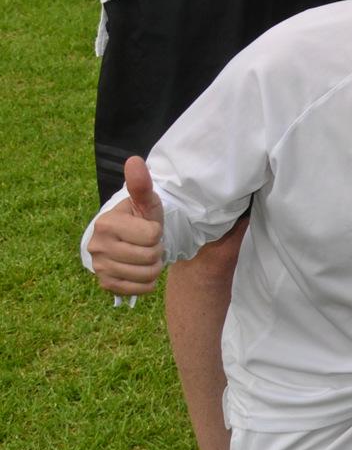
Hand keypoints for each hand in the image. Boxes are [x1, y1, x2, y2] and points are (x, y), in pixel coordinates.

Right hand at [89, 155, 166, 296]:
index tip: (148, 228)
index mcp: (106, 223)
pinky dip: (148, 282)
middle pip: (150, 256)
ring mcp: (99, 267)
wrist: (132, 240)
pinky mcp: (105, 284)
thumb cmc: (141, 218)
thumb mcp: (146, 201)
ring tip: (145, 255)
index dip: (157, 232)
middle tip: (148, 243)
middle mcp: (97, 246)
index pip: (152, 235)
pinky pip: (140, 289)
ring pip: (147, 274)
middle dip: (157, 250)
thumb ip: (141, 184)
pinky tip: (140, 270)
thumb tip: (134, 160)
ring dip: (154, 266)